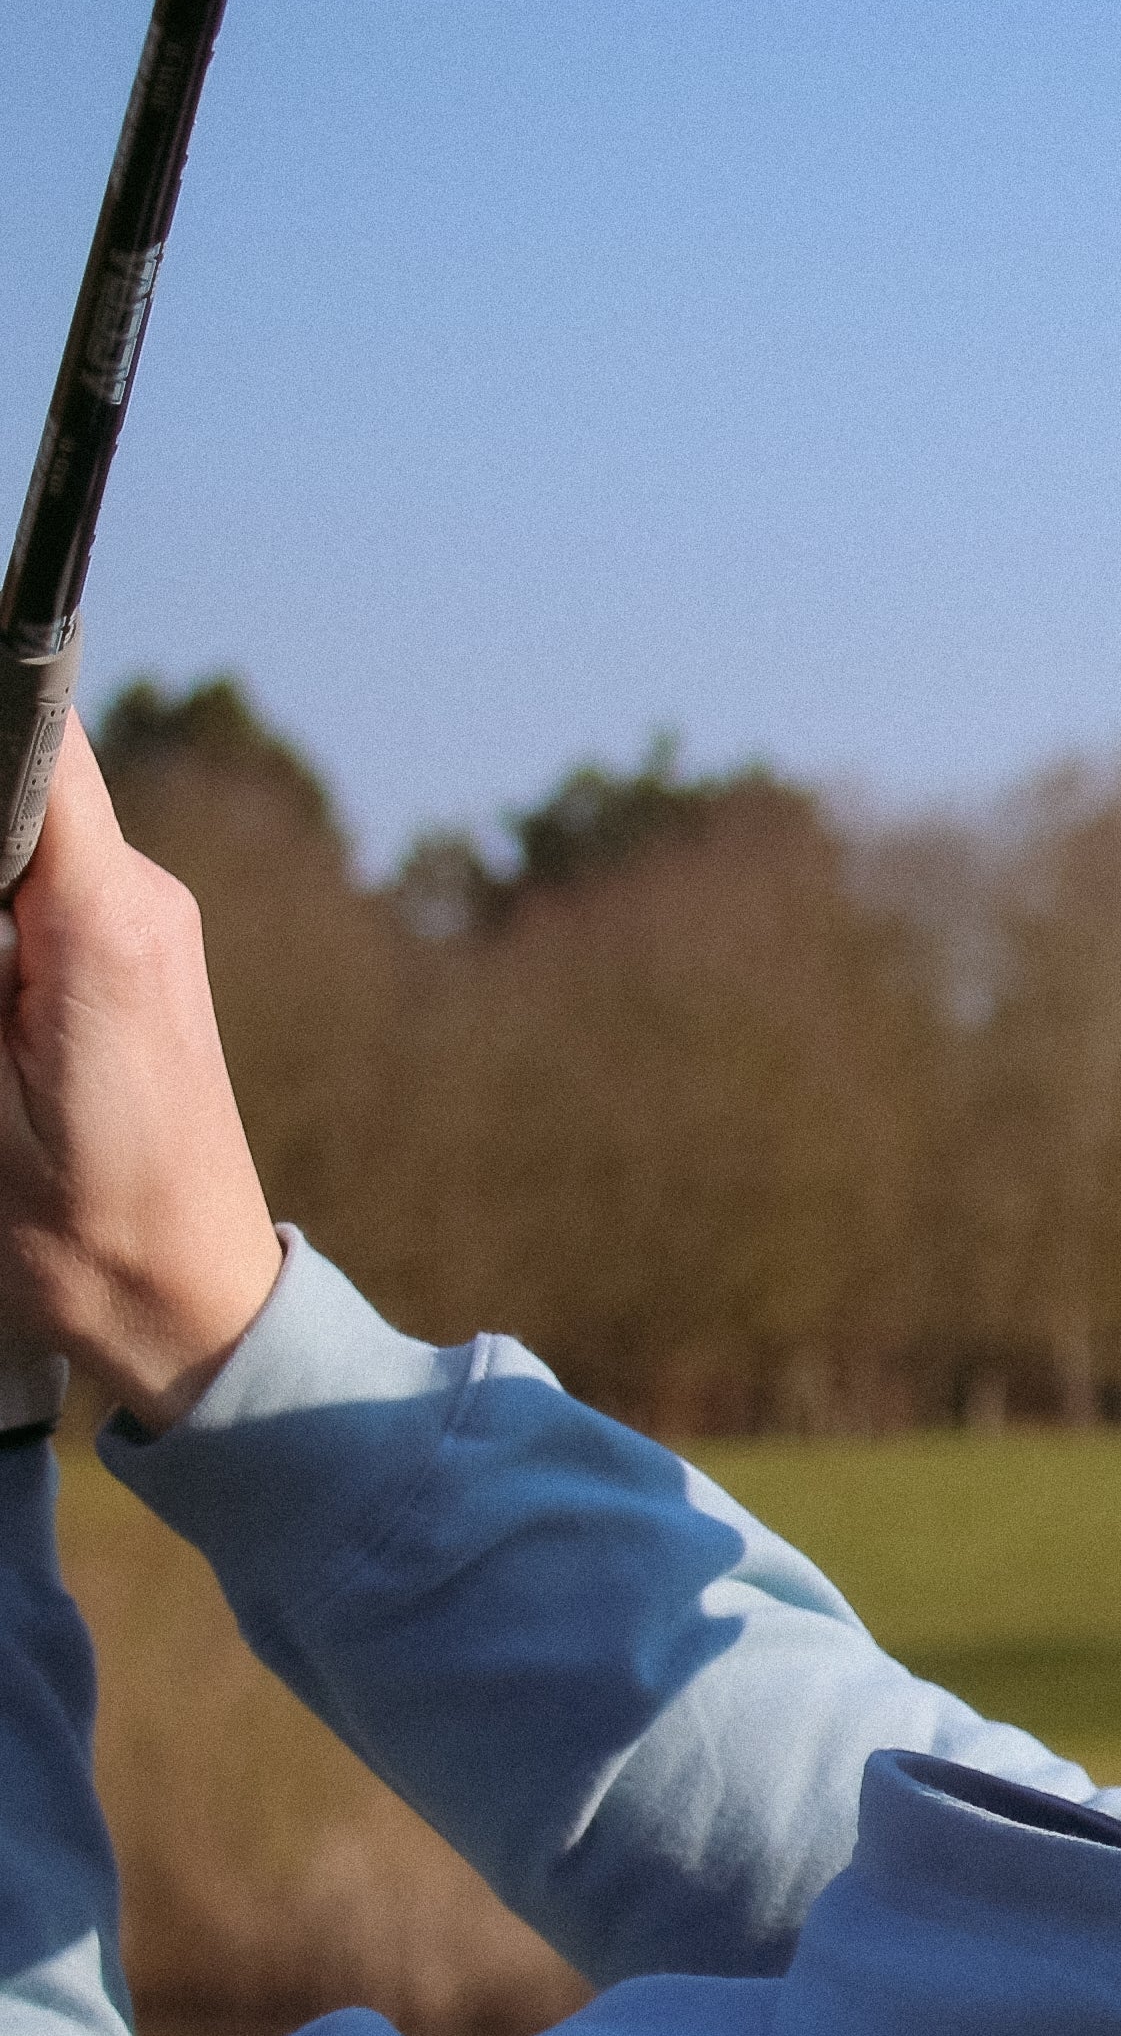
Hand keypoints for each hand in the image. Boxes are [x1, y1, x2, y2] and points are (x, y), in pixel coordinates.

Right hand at [0, 714, 282, 1429]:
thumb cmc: (75, 1227)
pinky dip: (3, 911)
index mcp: (102, 915)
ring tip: (1, 1039)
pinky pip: (45, 884)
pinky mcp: (133, 958)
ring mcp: (145, 923)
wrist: (187, 1306)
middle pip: (19, 772)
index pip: (32, 730)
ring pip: (24, 832)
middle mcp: (142, 898)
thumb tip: (3, 867)